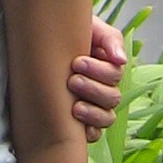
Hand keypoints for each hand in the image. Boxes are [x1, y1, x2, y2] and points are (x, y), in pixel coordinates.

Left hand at [69, 15, 127, 142]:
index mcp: (108, 65)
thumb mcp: (90, 28)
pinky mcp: (82, 122)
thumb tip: (121, 59)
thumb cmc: (66, 32)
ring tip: (74, 107)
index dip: (99, 71)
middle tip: (72, 80)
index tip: (76, 62)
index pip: (114, 74)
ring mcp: (95, 106)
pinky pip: (95, 134)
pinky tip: (76, 126)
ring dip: (93, 113)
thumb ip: (110, 39)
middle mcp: (104, 87)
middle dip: (93, 89)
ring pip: (106, 118)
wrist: (42, 39)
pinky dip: (89, 132)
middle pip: (112, 98)